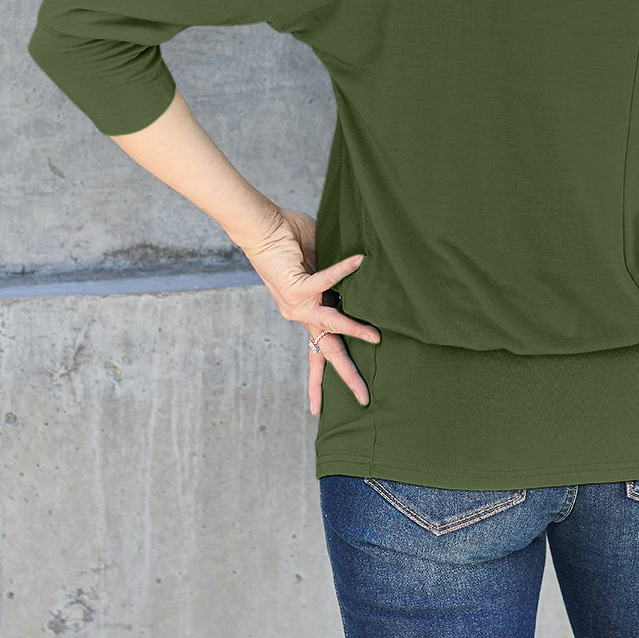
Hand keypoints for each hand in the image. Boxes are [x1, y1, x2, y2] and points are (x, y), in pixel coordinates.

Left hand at [237, 205, 379, 416]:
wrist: (262, 228)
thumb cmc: (288, 241)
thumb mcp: (317, 263)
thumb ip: (335, 275)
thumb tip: (362, 272)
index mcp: (304, 313)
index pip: (316, 351)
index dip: (319, 380)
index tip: (319, 408)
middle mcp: (299, 314)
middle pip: (325, 353)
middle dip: (345, 377)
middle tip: (363, 399)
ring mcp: (297, 304)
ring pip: (331, 325)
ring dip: (355, 330)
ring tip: (376, 337)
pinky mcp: (296, 286)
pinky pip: (326, 282)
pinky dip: (344, 270)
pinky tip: (359, 261)